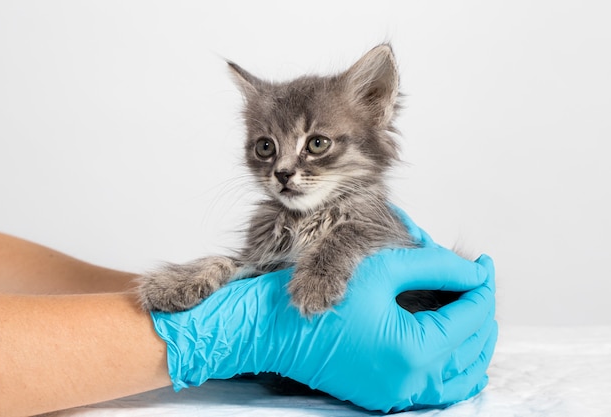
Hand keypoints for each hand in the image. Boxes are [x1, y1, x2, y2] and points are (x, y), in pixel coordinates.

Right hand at [151, 245, 496, 411]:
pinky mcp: (383, 394)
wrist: (271, 328)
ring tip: (468, 306)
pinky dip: (451, 362)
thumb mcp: (380, 268)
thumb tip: (473, 269)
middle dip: (479, 309)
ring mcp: (396, 393)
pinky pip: (435, 386)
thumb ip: (434, 264)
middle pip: (472, 347)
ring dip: (470, 339)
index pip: (470, 316)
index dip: (480, 285)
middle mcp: (409, 382)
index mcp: (413, 351)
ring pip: (459, 373)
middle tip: (475, 280)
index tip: (483, 263)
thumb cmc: (318, 296)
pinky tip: (449, 340)